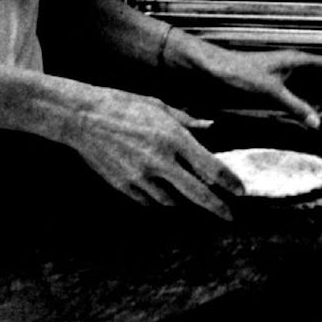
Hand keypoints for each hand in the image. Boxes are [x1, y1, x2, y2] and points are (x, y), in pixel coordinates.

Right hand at [64, 85, 242, 218]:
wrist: (82, 117)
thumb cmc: (123, 105)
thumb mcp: (159, 106)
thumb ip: (188, 121)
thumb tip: (212, 126)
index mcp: (173, 138)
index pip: (210, 167)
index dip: (228, 182)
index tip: (240, 192)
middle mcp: (160, 161)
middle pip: (196, 193)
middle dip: (216, 207)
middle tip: (229, 216)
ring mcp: (140, 177)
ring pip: (172, 201)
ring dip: (183, 200)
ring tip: (189, 195)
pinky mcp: (123, 186)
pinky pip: (149, 201)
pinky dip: (159, 199)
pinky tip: (162, 191)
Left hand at [170, 36, 321, 127]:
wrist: (215, 68)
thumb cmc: (241, 73)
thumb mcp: (271, 92)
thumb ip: (296, 107)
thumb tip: (317, 124)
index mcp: (298, 59)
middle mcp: (294, 63)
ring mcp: (285, 71)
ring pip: (311, 84)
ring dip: (317, 98)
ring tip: (314, 114)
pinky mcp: (275, 80)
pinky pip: (297, 90)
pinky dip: (303, 101)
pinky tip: (298, 113)